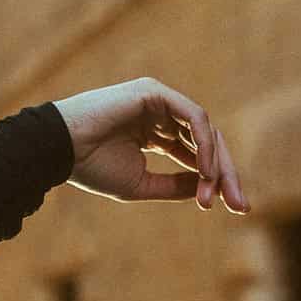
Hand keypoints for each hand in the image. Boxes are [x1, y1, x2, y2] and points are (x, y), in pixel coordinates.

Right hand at [55, 78, 247, 211]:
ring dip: (216, 163)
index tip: (230, 208)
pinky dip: (204, 143)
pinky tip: (206, 170)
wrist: (59, 151)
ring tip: (216, 192)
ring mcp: (159, 100)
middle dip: (226, 174)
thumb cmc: (91, 168)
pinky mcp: (155, 92)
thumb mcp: (141, 184)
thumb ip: (175, 185)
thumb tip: (208, 188)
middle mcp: (160, 114)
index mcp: (153, 133)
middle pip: (207, 142)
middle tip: (241, 205)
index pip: (195, 154)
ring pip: (206, 129)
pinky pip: (194, 117)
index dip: (213, 180)